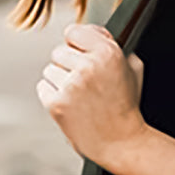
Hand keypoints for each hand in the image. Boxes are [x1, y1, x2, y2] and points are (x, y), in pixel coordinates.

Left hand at [36, 23, 145, 166]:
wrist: (121, 142)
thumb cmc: (126, 107)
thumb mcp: (131, 69)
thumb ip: (112, 46)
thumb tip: (92, 32)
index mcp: (108, 53)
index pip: (73, 31)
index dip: (77, 44)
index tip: (80, 53)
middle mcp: (88, 66)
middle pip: (59, 51)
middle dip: (69, 64)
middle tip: (85, 82)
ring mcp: (71, 85)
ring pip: (49, 69)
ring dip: (60, 80)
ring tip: (79, 96)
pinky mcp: (56, 103)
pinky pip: (43, 87)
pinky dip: (53, 95)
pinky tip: (70, 104)